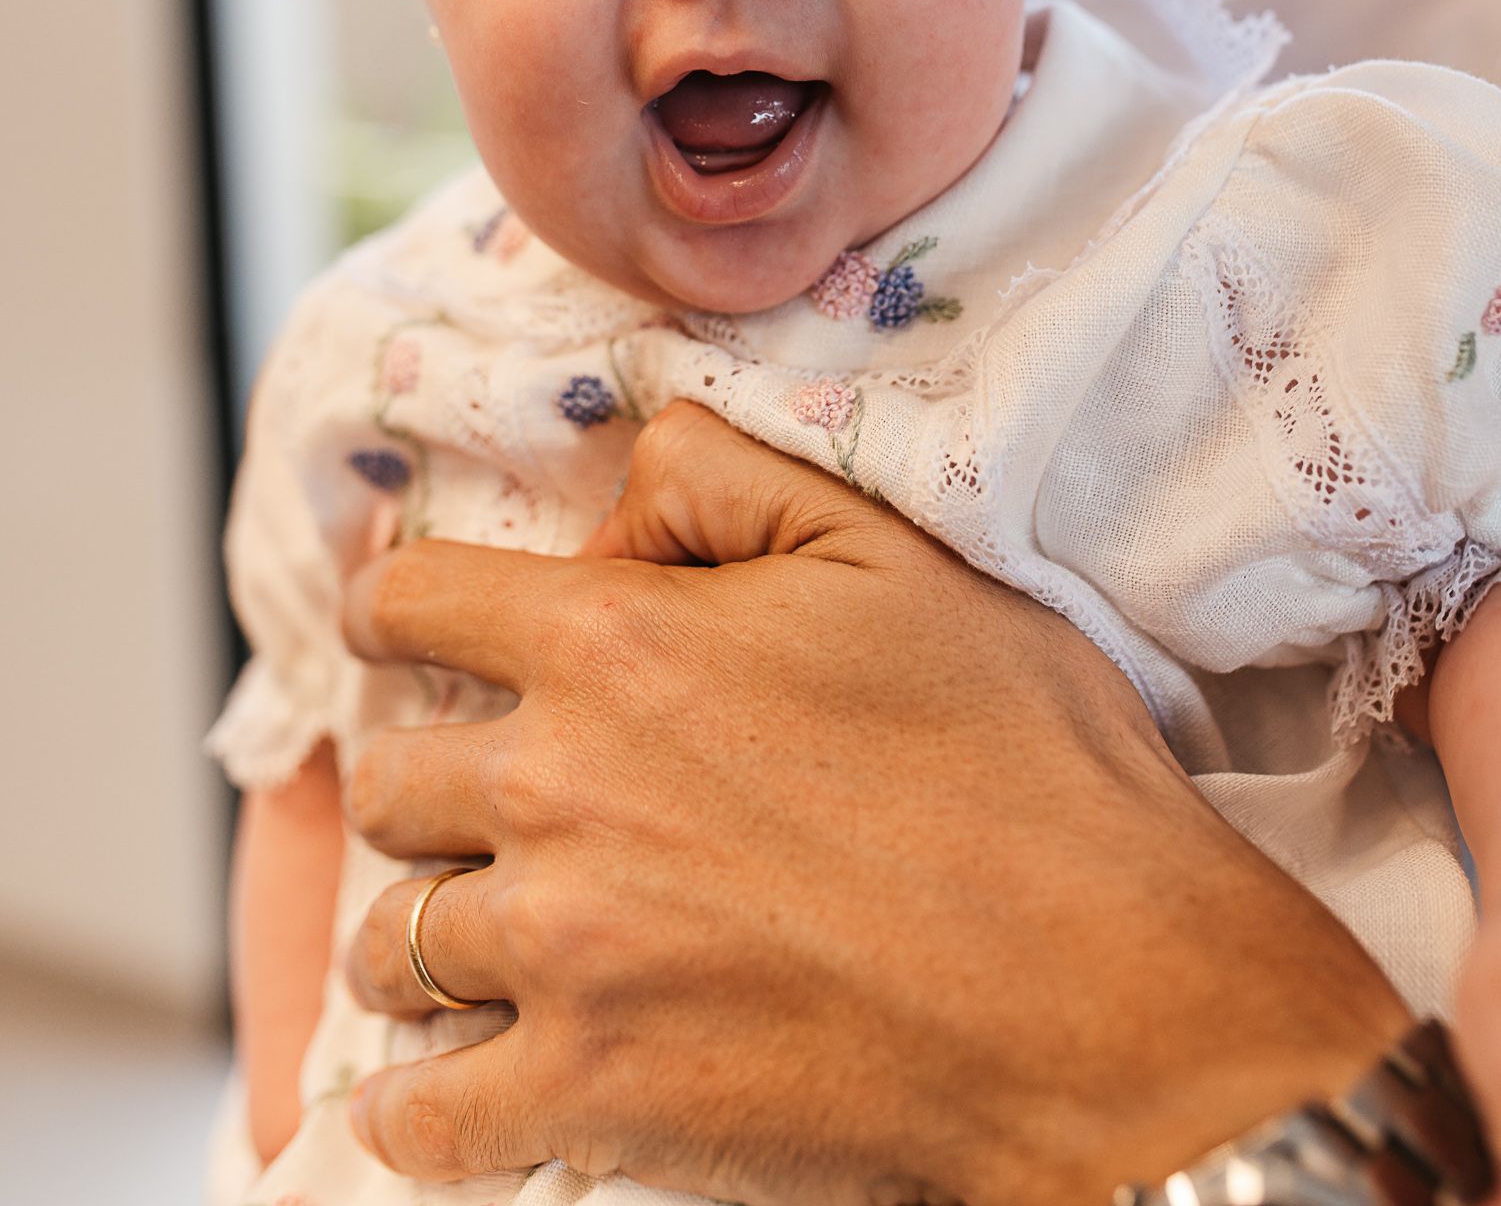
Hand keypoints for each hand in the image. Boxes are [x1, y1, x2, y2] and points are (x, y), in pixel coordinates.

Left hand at [341, 401, 1407, 1205]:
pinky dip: (424, 1105)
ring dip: (437, 934)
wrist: (1117, 982)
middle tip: (512, 802)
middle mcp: (558, 788)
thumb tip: (609, 498)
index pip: (404, 607)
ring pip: (393, 943)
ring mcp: (568, 952)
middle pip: (388, 783)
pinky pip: (423, 1116)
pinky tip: (468, 1081)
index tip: (411, 637)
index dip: (396, 613)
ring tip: (511, 937)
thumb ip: (718, 478)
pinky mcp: (601, 1096)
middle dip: (436, 781)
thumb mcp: (884, 549)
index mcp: (612, 642)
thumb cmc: (1017, 753)